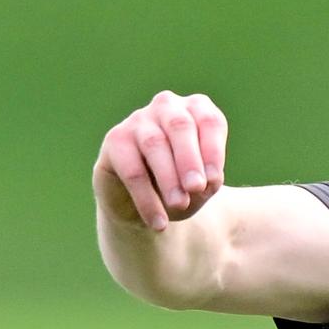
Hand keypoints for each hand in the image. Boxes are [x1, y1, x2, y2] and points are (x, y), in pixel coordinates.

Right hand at [97, 89, 231, 230]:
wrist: (146, 205)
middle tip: (196, 188)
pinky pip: (131, 169)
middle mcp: (167, 107)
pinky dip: (146, 198)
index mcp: (196, 109)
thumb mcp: (201, 187)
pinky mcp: (115, 140)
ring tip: (179, 205)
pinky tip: (158, 222)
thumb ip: (207, 182)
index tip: (213, 182)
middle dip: (189, 160)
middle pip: (180, 126)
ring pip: (154, 144)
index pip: (209, 122)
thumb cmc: (180, 186)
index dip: (212, 151)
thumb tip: (202, 183)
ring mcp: (138, 120)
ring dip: (169, 177)